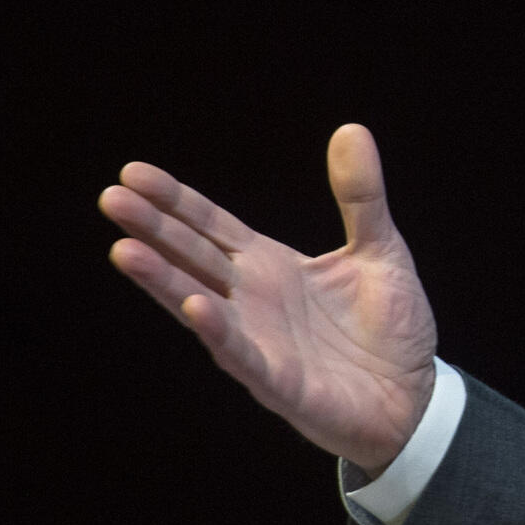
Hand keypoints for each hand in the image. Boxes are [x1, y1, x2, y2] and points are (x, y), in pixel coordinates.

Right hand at [99, 123, 438, 474]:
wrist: (414, 394)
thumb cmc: (389, 325)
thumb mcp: (380, 248)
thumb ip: (361, 196)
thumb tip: (351, 129)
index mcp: (269, 266)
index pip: (211, 226)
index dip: (175, 200)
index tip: (133, 172)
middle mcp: (252, 300)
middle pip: (193, 257)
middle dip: (153, 229)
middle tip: (111, 198)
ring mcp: (259, 342)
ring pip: (200, 305)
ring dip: (163, 280)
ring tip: (124, 250)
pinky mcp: (280, 383)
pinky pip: (243, 355)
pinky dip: (219, 332)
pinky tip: (193, 306)